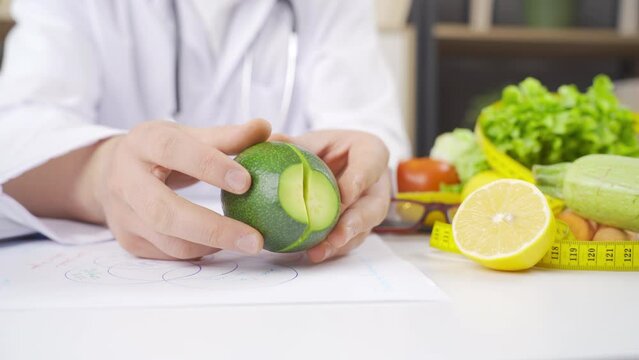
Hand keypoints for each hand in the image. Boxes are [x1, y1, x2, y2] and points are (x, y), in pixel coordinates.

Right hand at [86, 119, 271, 259]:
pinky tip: (223, 245)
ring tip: (248, 242)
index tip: (246, 182)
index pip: (172, 150)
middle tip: (254, 239)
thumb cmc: (160, 151)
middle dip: (213, 228)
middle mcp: (126, 179)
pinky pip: (169, 254)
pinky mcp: (130, 241)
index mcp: (142, 142)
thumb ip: (227, 136)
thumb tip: (266, 129)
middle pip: (164, 211)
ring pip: (167, 240)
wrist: (111, 172)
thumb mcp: (188, 135)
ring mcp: (123, 214)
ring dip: (212, 245)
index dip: (208, 165)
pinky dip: (200, 252)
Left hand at [272, 130, 390, 262]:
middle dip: (355, 223)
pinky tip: (311, 255)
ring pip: (362, 230)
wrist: (338, 164)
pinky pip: (348, 241)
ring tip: (319, 252)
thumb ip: (295, 144)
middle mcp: (377, 185)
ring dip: (341, 243)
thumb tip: (269, 142)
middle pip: (373, 207)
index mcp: (371, 153)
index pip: (370, 164)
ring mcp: (370, 209)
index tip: (344, 196)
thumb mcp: (314, 140)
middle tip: (337, 235)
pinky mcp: (359, 228)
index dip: (359, 180)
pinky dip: (331, 249)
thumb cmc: (328, 149)